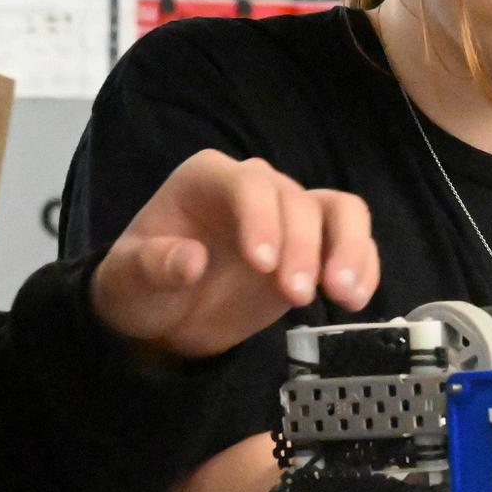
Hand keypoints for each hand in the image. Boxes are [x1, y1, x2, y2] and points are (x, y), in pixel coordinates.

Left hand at [90, 150, 378, 360]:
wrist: (168, 312)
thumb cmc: (144, 284)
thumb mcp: (129, 280)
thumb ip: (154, 266)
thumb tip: (191, 261)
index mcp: (208, 179)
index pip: (247, 184)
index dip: (261, 219)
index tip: (262, 264)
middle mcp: (257, 187)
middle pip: (297, 201)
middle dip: (303, 248)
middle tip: (297, 297)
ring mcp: (291, 215)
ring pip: (340, 211)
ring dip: (348, 249)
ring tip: (343, 294)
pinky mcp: (316, 246)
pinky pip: (353, 242)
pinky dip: (362, 267)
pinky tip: (355, 301)